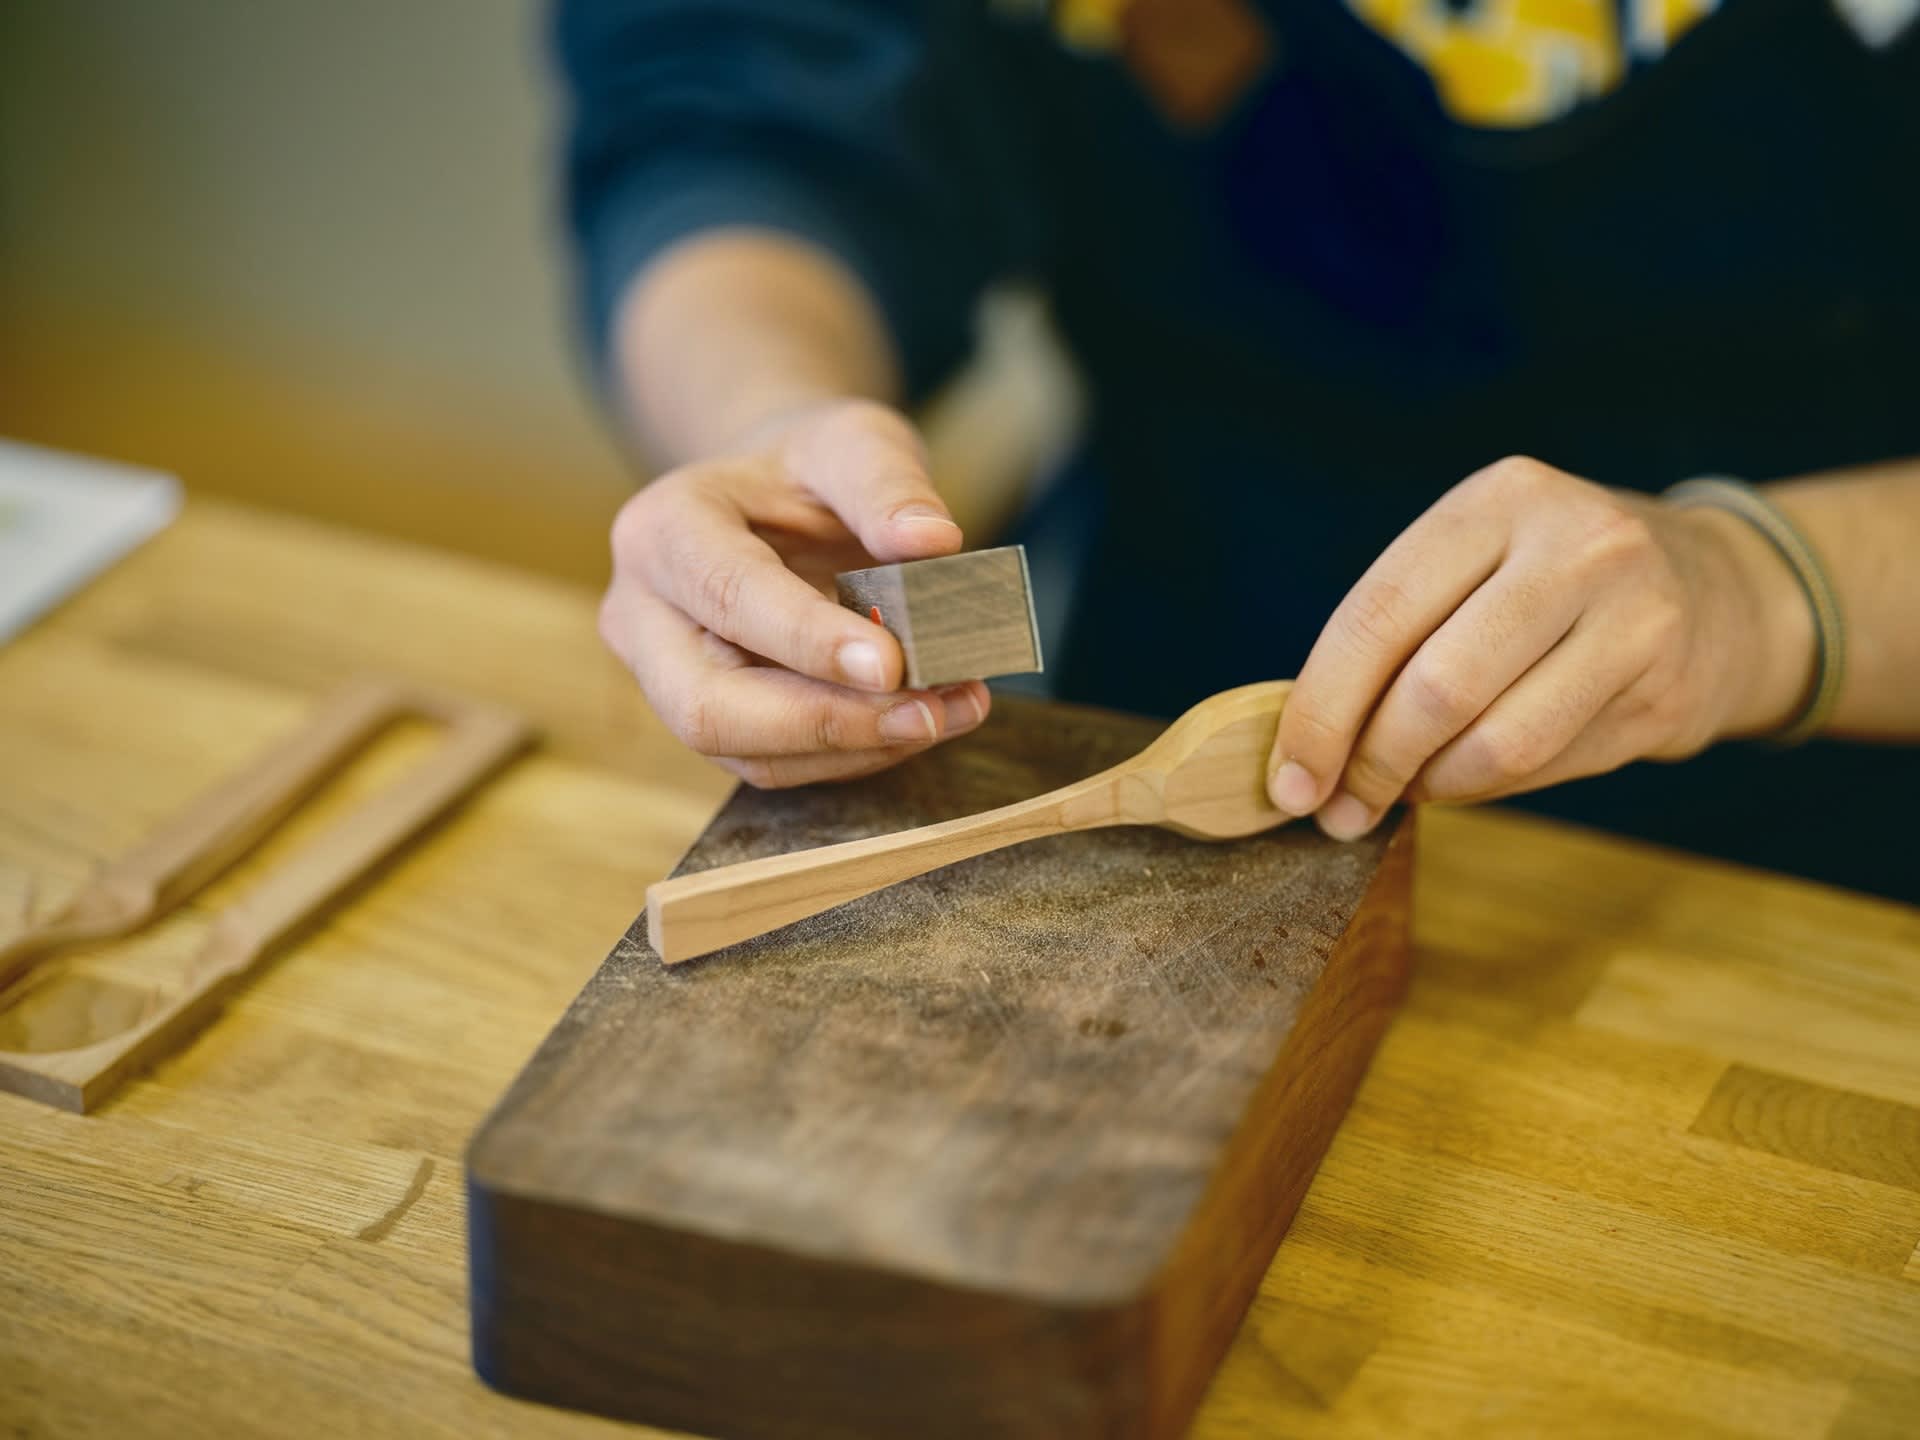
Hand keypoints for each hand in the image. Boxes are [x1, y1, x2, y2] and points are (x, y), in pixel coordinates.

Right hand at [598, 398, 990, 786]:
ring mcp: (669, 680)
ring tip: (948, 712)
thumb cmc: (811, 469)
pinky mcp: (714, 722)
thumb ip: (888, 484)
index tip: (892, 663)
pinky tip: (925, 720)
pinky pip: (779, 764)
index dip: (806, 639)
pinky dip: (858, 753)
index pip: (726, 595)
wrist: (779, 501)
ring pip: (746, 752)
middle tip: (926, 713)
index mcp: (661, 531)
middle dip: (825, 723)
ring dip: (855, 747)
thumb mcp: (854, 442)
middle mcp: (643, 616)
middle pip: (709, 706)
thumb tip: (933, 542)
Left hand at [1266, 456, 1814, 837]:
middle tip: (1338, 809)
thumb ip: (1394, 632)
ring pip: (1495, 741)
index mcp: (1498, 500)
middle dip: (1369, 763)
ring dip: (1428, 787)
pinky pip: (1546, 767)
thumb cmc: (1549, 585)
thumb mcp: (1475, 563)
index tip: (1286, 779)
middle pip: (1434, 686)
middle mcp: (1574, 546)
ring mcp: (1633, 616)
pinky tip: (1466, 779)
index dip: (1319, 710)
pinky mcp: (1664, 689)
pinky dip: (1484, 789)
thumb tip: (1299, 747)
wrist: (1718, 588)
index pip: (1377, 614)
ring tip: (1401, 792)